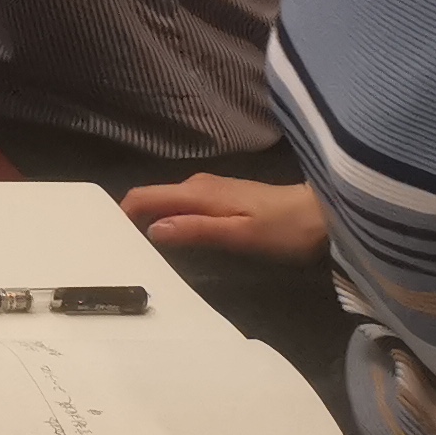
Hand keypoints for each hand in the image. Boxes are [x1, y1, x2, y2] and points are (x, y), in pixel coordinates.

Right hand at [118, 176, 330, 260]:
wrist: (325, 215)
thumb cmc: (284, 228)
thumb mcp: (240, 235)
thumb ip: (196, 230)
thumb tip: (152, 230)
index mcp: (197, 192)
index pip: (145, 196)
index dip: (123, 214)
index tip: (110, 238)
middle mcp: (198, 184)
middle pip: (153, 198)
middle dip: (134, 218)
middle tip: (124, 250)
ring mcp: (211, 189)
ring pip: (169, 201)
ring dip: (154, 220)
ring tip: (144, 249)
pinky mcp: (223, 197)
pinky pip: (184, 205)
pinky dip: (172, 218)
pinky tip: (178, 237)